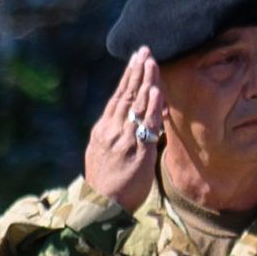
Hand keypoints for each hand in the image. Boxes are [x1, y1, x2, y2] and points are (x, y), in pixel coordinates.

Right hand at [79, 52, 164, 207]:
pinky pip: (145, 125)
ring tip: (151, 61)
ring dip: (144, 81)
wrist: (101, 205)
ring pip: (135, 105)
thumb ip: (116, 136)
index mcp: (103, 130)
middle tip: (144, 50)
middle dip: (135, 71)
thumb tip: (131, 123)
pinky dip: (151, 106)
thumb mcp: (104, 154)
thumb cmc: (107, 183)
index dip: (127, 78)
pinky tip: (155, 91)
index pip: (117, 98)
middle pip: (125, 95)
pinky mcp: (136, 151)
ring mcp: (123, 139)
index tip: (135, 60)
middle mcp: (111, 130)